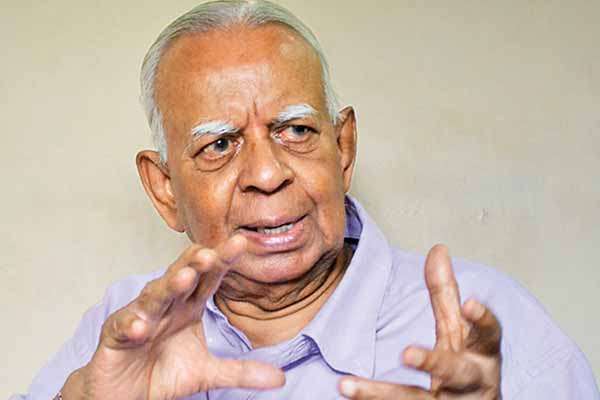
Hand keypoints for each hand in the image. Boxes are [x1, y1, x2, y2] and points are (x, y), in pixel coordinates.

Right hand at [62, 235, 284, 399]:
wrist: (125, 394)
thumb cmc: (162, 372)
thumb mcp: (208, 374)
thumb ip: (241, 371)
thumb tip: (281, 378)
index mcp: (188, 307)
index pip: (209, 279)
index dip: (223, 262)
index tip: (241, 243)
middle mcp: (166, 306)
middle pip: (181, 279)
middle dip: (194, 264)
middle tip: (210, 254)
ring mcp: (140, 317)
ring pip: (154, 297)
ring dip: (168, 287)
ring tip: (184, 279)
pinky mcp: (115, 337)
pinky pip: (124, 327)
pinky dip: (132, 325)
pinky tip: (142, 325)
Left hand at [339, 244, 501, 398]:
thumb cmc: (467, 366)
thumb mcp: (458, 331)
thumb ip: (446, 295)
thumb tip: (438, 248)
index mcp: (481, 356)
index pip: (488, 336)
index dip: (483, 320)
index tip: (470, 303)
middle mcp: (471, 384)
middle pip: (456, 373)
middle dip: (434, 363)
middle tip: (406, 353)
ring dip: (381, 394)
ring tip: (346, 385)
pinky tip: (346, 393)